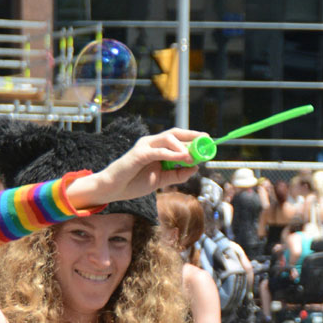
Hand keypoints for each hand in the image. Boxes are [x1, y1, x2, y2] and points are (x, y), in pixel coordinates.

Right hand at [68, 128, 204, 208]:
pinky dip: (172, 153)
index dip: (193, 138)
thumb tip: (195, 167)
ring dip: (183, 145)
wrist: (114, 189)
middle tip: (206, 140)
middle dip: (192, 135)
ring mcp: (144, 146)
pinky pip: (158, 151)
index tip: (208, 141)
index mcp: (157, 147)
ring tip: (194, 154)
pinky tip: (183, 157)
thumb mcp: (162, 180)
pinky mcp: (139, 154)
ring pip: (168, 138)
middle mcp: (151, 143)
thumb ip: (178, 174)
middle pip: (174, 133)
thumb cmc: (134, 183)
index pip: (177, 138)